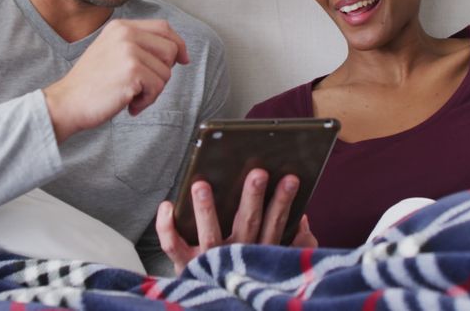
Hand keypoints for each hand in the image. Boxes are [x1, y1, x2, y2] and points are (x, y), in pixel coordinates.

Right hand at [44, 19, 188, 141]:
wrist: (67, 103)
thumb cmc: (90, 84)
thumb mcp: (112, 52)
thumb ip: (138, 46)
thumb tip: (176, 52)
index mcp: (120, 27)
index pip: (163, 27)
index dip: (178, 44)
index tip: (182, 60)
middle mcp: (125, 34)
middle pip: (170, 49)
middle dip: (163, 72)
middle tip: (142, 86)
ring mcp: (129, 51)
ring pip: (166, 72)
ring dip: (152, 91)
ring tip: (130, 95)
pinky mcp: (132, 71)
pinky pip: (158, 88)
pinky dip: (146, 101)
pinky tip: (128, 103)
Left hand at [155, 168, 318, 274]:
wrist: (218, 308)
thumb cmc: (245, 276)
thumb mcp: (278, 267)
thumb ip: (295, 247)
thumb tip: (302, 220)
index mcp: (260, 255)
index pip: (276, 224)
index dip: (283, 202)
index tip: (291, 178)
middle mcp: (237, 258)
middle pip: (248, 224)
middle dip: (253, 198)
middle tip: (258, 173)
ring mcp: (210, 263)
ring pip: (209, 235)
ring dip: (206, 210)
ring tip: (201, 185)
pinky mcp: (186, 267)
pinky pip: (174, 247)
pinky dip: (167, 227)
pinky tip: (167, 205)